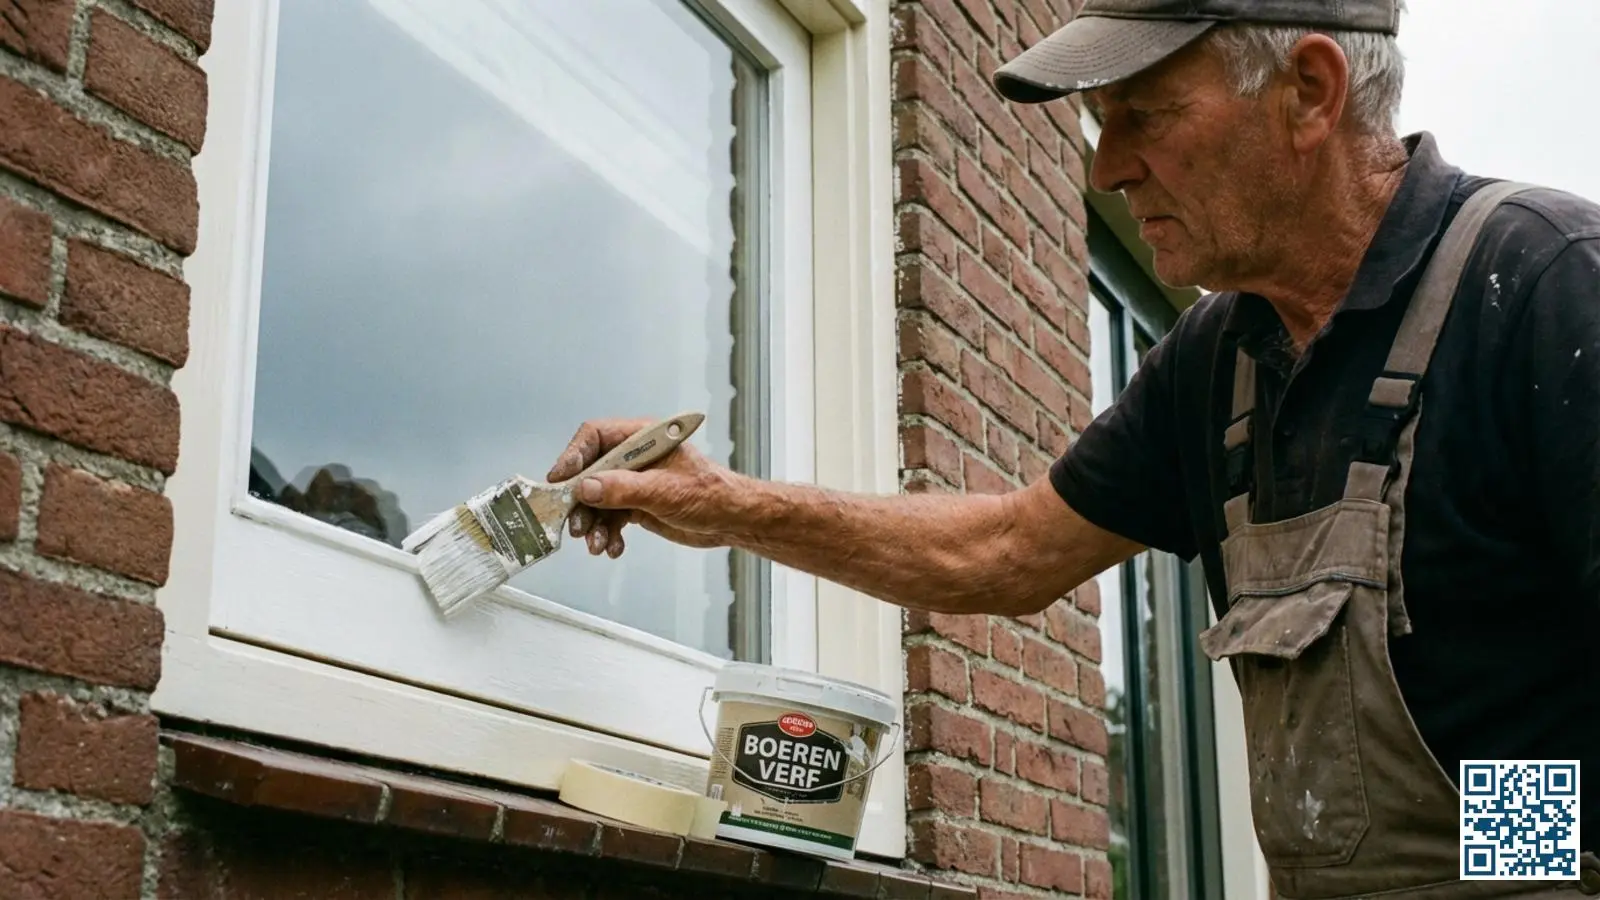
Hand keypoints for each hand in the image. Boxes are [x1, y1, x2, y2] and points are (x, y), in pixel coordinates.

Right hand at [546, 417, 745, 557]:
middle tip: (576, 525)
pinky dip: (608, 533)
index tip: (560, 480)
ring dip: (593, 523)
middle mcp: (634, 457)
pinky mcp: (636, 504)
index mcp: (643, 438)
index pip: (596, 436)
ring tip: (596, 544)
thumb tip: (586, 487)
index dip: (574, 456)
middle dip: (580, 501)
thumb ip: (623, 489)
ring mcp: (634, 481)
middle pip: (590, 472)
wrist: (731, 521)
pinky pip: (610, 517)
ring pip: (597, 499)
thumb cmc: (711, 495)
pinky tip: (613, 548)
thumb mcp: (664, 492)